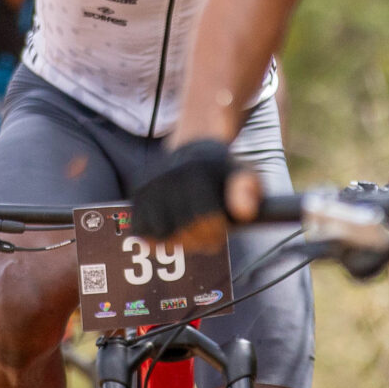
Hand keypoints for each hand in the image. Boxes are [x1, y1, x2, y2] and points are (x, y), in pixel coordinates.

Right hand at [132, 139, 249, 249]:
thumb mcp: (245, 173)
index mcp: (198, 173)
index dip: (216, 232)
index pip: (205, 220)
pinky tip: (172, 230)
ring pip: (162, 235)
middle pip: (185, 231)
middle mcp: (170, 178)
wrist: (193, 146)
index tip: (221, 228)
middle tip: (209, 233)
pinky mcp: (138, 194)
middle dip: (201, 240)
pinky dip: (157, 238)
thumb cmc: (222, 169)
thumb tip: (244, 212)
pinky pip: (142, 231)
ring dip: (180, 241)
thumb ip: (250, 191)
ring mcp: (151, 186)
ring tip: (191, 231)